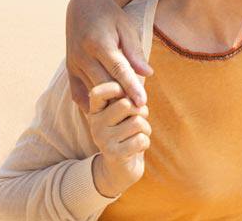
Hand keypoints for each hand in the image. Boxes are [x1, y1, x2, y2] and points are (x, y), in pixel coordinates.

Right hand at [66, 0, 152, 110]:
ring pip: (92, 91)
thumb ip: (135, 52)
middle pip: (104, 85)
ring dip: (109, 103)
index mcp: (99, 43)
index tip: (142, 102)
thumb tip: (148, 74)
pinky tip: (105, 110)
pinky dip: (91, 104)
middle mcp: (83, 56)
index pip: (118, 70)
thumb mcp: (126, 28)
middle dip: (122, 99)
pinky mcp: (69, 71)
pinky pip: (78, 95)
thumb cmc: (111, 17)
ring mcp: (73, 65)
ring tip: (128, 112)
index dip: (131, 87)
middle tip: (140, 111)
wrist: (83, 6)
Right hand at [88, 82, 151, 197]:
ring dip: (145, 129)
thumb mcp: (125, 113)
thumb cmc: (127, 132)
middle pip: (126, 104)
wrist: (119, 168)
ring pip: (137, 122)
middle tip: (140, 119)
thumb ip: (129, 95)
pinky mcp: (113, 154)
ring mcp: (103, 139)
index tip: (128, 94)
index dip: (117, 88)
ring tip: (138, 135)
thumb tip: (143, 72)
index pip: (99, 91)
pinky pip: (141, 140)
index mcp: (97, 110)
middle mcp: (96, 123)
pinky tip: (136, 147)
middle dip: (141, 111)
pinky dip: (145, 143)